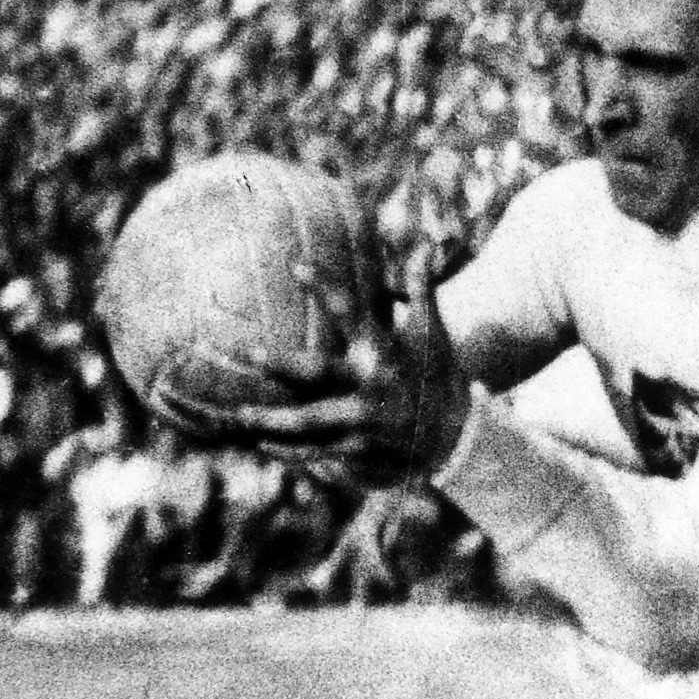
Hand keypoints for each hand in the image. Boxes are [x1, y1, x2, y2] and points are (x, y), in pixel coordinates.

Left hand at [219, 244, 470, 489]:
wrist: (458, 431)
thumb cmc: (434, 372)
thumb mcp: (431, 330)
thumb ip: (421, 288)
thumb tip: (423, 244)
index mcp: (381, 349)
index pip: (350, 312)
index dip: (324, 288)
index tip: (295, 265)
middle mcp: (370, 382)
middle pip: (319, 371)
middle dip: (284, 365)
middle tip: (251, 355)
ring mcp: (365, 419)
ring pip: (311, 421)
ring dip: (275, 420)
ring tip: (240, 415)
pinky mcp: (362, 449)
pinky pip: (320, 453)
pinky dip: (292, 453)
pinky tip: (265, 446)